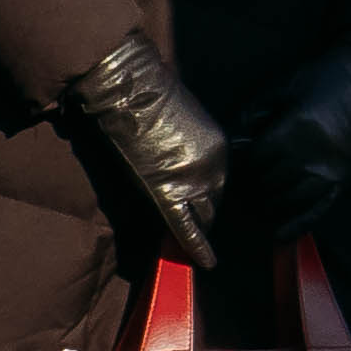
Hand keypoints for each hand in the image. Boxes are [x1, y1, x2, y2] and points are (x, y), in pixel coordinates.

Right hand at [57, 37, 226, 267]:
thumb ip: (193, 155)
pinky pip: (186, 225)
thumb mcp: (185, 129)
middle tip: (194, 228)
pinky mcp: (168, 189)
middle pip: (215, 203)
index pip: (221, 187)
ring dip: (195, 226)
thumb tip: (186, 177)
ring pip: (201, 215)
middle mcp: (215, 165)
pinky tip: (204, 261)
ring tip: (191, 241)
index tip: (205, 212)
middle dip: (205, 216)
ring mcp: (194, 178)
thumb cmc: (149, 102)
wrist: (129, 89)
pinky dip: (195, 245)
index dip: (209, 201)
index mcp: (221, 149)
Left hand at [221, 36, 350, 258]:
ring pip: (288, 201)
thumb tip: (237, 140)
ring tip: (254, 207)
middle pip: (267, 185)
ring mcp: (330, 171)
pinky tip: (279, 236)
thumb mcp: (286, 88)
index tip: (232, 169)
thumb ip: (257, 114)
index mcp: (293, 132)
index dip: (239, 168)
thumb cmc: (328, 77)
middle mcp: (310, 157)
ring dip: (267, 207)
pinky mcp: (346, 178)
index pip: (253, 163)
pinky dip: (298, 225)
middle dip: (249, 190)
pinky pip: (319, 210)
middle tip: (237, 191)